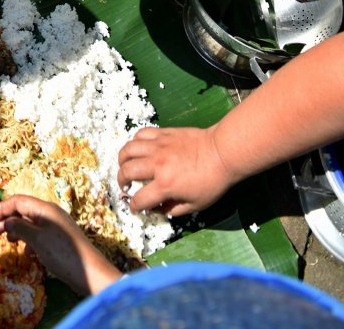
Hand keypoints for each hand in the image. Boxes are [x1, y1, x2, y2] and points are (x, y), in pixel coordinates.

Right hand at [0, 196, 119, 294]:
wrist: (90, 272)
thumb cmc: (62, 253)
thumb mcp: (38, 240)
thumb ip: (20, 228)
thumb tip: (5, 221)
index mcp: (45, 209)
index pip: (18, 201)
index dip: (1, 208)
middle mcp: (50, 214)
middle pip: (24, 210)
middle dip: (7, 218)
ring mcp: (56, 227)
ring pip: (30, 222)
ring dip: (16, 229)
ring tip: (6, 239)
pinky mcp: (59, 240)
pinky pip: (38, 234)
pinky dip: (28, 239)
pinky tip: (26, 252)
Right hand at [117, 125, 231, 214]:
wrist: (222, 152)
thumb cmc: (212, 182)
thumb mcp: (195, 205)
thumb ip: (172, 210)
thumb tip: (156, 209)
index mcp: (165, 185)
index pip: (140, 199)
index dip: (134, 206)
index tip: (135, 207)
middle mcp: (157, 164)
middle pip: (127, 171)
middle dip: (121, 181)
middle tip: (125, 185)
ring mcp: (158, 146)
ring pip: (129, 149)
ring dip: (123, 160)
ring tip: (126, 165)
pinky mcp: (163, 133)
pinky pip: (141, 134)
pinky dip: (135, 142)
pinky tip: (139, 148)